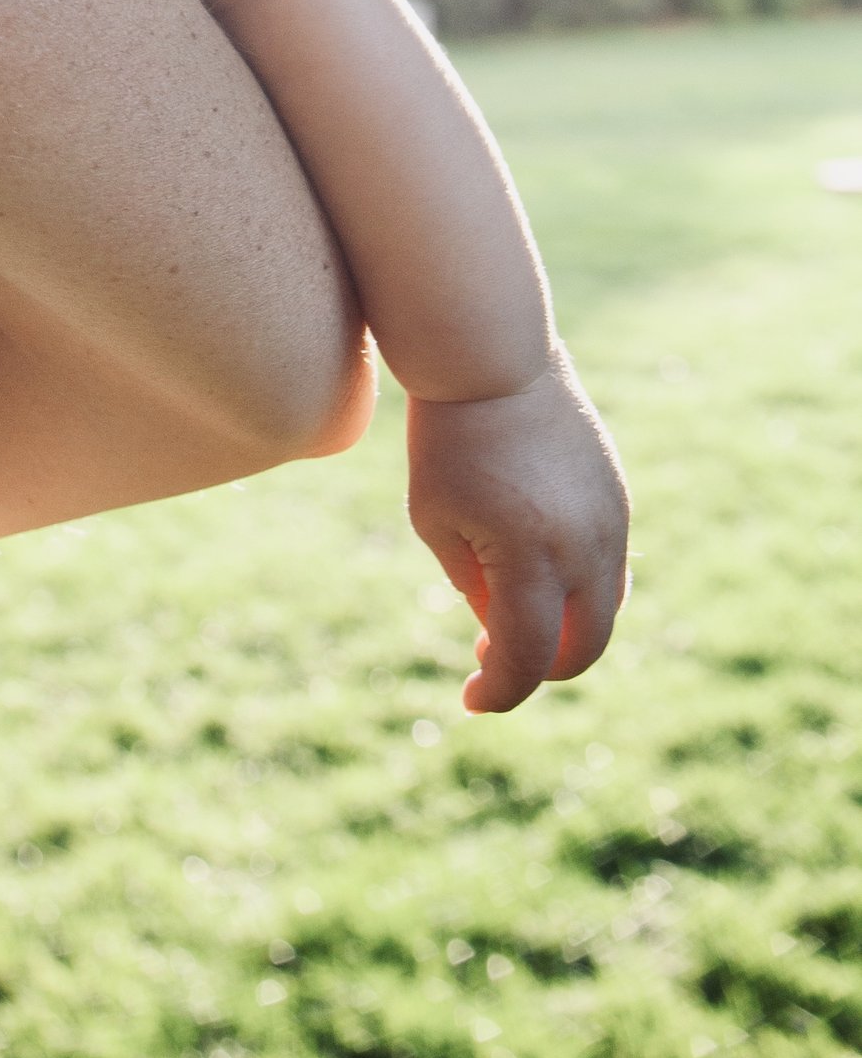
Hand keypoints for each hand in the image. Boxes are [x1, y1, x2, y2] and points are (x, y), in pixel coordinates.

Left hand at [407, 348, 629, 712]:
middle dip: (536, 670)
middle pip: (580, 650)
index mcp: (528, 556)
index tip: (470, 700)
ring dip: (564, 634)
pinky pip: (612, 572)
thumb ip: (473, 586)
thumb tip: (504, 629)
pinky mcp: (619, 501)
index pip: (524, 657)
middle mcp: (582, 547)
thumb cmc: (448, 437)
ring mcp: (610, 524)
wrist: (493, 358)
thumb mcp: (438, 519)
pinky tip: (538, 577)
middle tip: (490, 657)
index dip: (498, 691)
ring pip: (605, 614)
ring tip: (510, 616)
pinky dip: (582, 593)